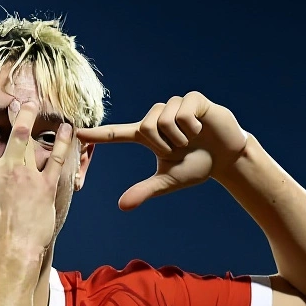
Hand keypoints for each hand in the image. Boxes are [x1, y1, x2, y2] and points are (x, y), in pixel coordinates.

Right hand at [0, 101, 69, 257]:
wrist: (11, 254)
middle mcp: (7, 170)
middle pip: (14, 133)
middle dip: (16, 113)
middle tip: (18, 100)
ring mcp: (29, 177)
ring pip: (33, 141)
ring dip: (35, 122)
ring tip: (37, 106)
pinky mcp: (46, 187)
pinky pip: (57, 160)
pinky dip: (63, 143)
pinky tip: (69, 130)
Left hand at [78, 92, 248, 210]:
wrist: (227, 158)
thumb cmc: (197, 167)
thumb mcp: (169, 181)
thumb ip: (145, 190)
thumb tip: (121, 206)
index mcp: (148, 136)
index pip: (118, 134)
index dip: (99, 135)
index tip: (77, 133)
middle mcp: (157, 117)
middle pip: (146, 127)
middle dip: (165, 143)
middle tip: (181, 148)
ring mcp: (174, 106)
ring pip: (163, 120)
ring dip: (180, 137)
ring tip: (192, 139)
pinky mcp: (192, 100)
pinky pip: (182, 113)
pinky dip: (192, 128)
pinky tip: (202, 129)